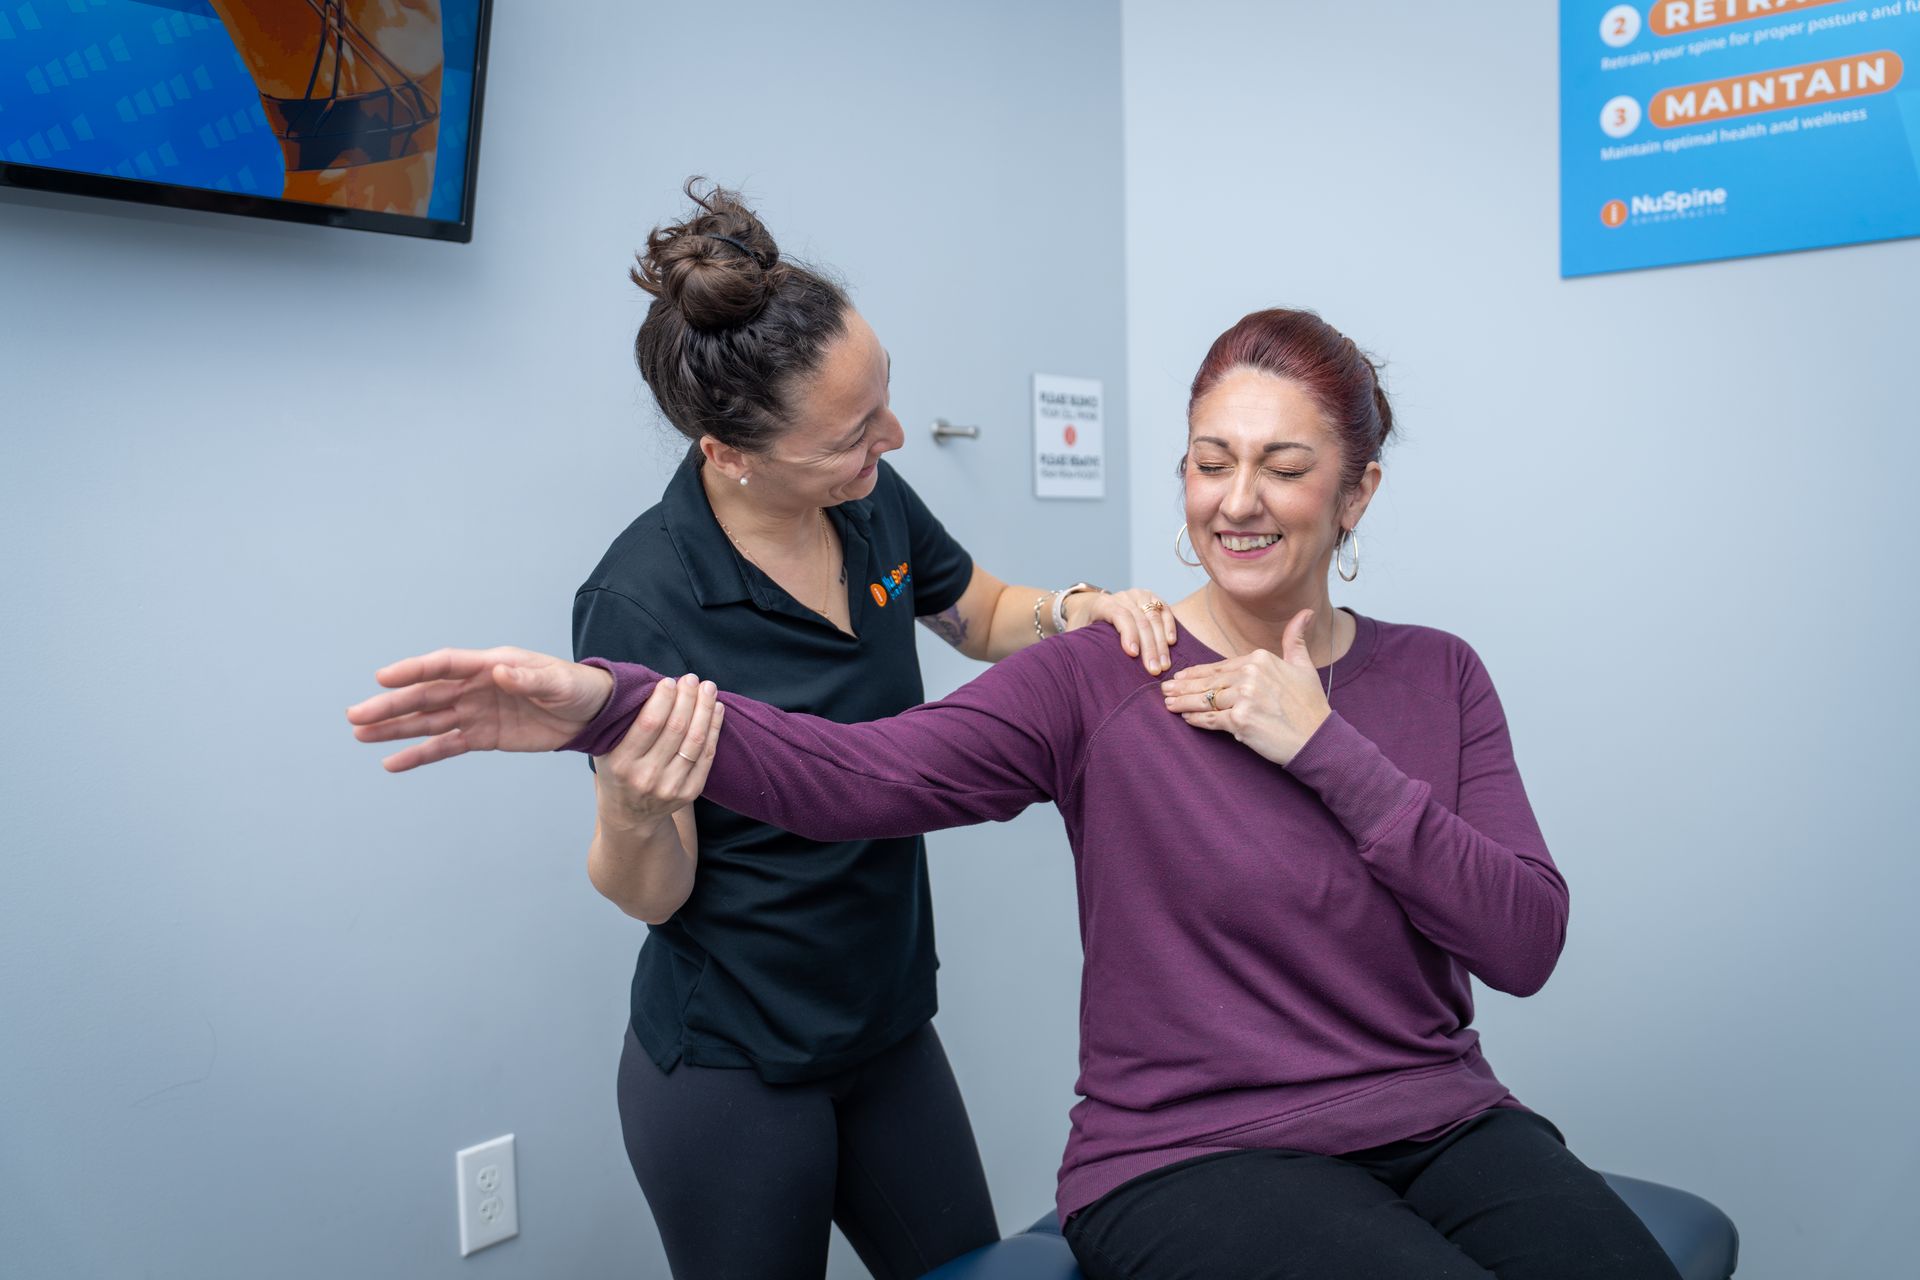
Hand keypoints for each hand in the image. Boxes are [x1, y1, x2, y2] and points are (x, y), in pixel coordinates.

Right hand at [346, 645, 615, 771]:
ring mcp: (476, 712)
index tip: (383, 678)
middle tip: (356, 715)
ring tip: (361, 735)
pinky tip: (392, 762)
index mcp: (491, 665)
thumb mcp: (559, 682)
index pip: (444, 665)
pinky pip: (446, 746)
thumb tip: (501, 671)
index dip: (414, 670)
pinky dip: (419, 755)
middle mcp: (476, 686)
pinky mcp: (483, 737)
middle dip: (391, 705)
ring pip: (428, 721)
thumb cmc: (576, 687)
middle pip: (426, 695)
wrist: (592, 714)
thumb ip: (530, 678)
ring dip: (395, 728)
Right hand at [595, 674, 724, 829]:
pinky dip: (714, 729)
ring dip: (705, 710)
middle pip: (676, 729)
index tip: (670, 681)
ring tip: (708, 689)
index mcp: (622, 763)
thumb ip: (620, 722)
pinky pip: (707, 756)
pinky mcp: (689, 792)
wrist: (630, 815)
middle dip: (687, 698)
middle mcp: (646, 777)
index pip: (649, 724)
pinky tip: (716, 710)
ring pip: (695, 741)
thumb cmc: (617, 771)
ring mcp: (670, 787)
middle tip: (692, 679)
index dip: (663, 699)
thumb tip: (648, 684)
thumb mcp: (606, 749)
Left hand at [1066, 587, 1178, 674]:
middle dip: (1149, 647)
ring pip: (1154, 617)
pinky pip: (1164, 610)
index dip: (1128, 634)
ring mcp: (1138, 595)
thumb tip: (1076, 667)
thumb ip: (1076, 646)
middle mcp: (1122, 596)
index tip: (1133, 654)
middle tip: (1154, 670)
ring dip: (1161, 642)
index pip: (1119, 615)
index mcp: (1102, 603)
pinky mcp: (1150, 598)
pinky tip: (1171, 643)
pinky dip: (1169, 626)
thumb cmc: (1081, 626)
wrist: (1088, 607)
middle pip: (1140, 620)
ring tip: (1164, 665)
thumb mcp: (1074, 635)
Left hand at [1158, 609, 1329, 765]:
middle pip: (1209, 682)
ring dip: (1183, 702)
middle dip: (1183, 686)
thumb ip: (1295, 638)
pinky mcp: (1240, 721)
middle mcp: (1250, 675)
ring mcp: (1243, 698)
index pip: (1220, 666)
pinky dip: (1196, 719)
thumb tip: (1306, 612)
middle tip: (1165, 689)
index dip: (1198, 672)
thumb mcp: (1304, 665)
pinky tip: (1186, 717)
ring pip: (1205, 699)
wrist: (1318, 738)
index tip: (1181, 676)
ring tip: (1168, 703)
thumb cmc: (1310, 705)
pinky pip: (1211, 719)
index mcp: (1260, 659)